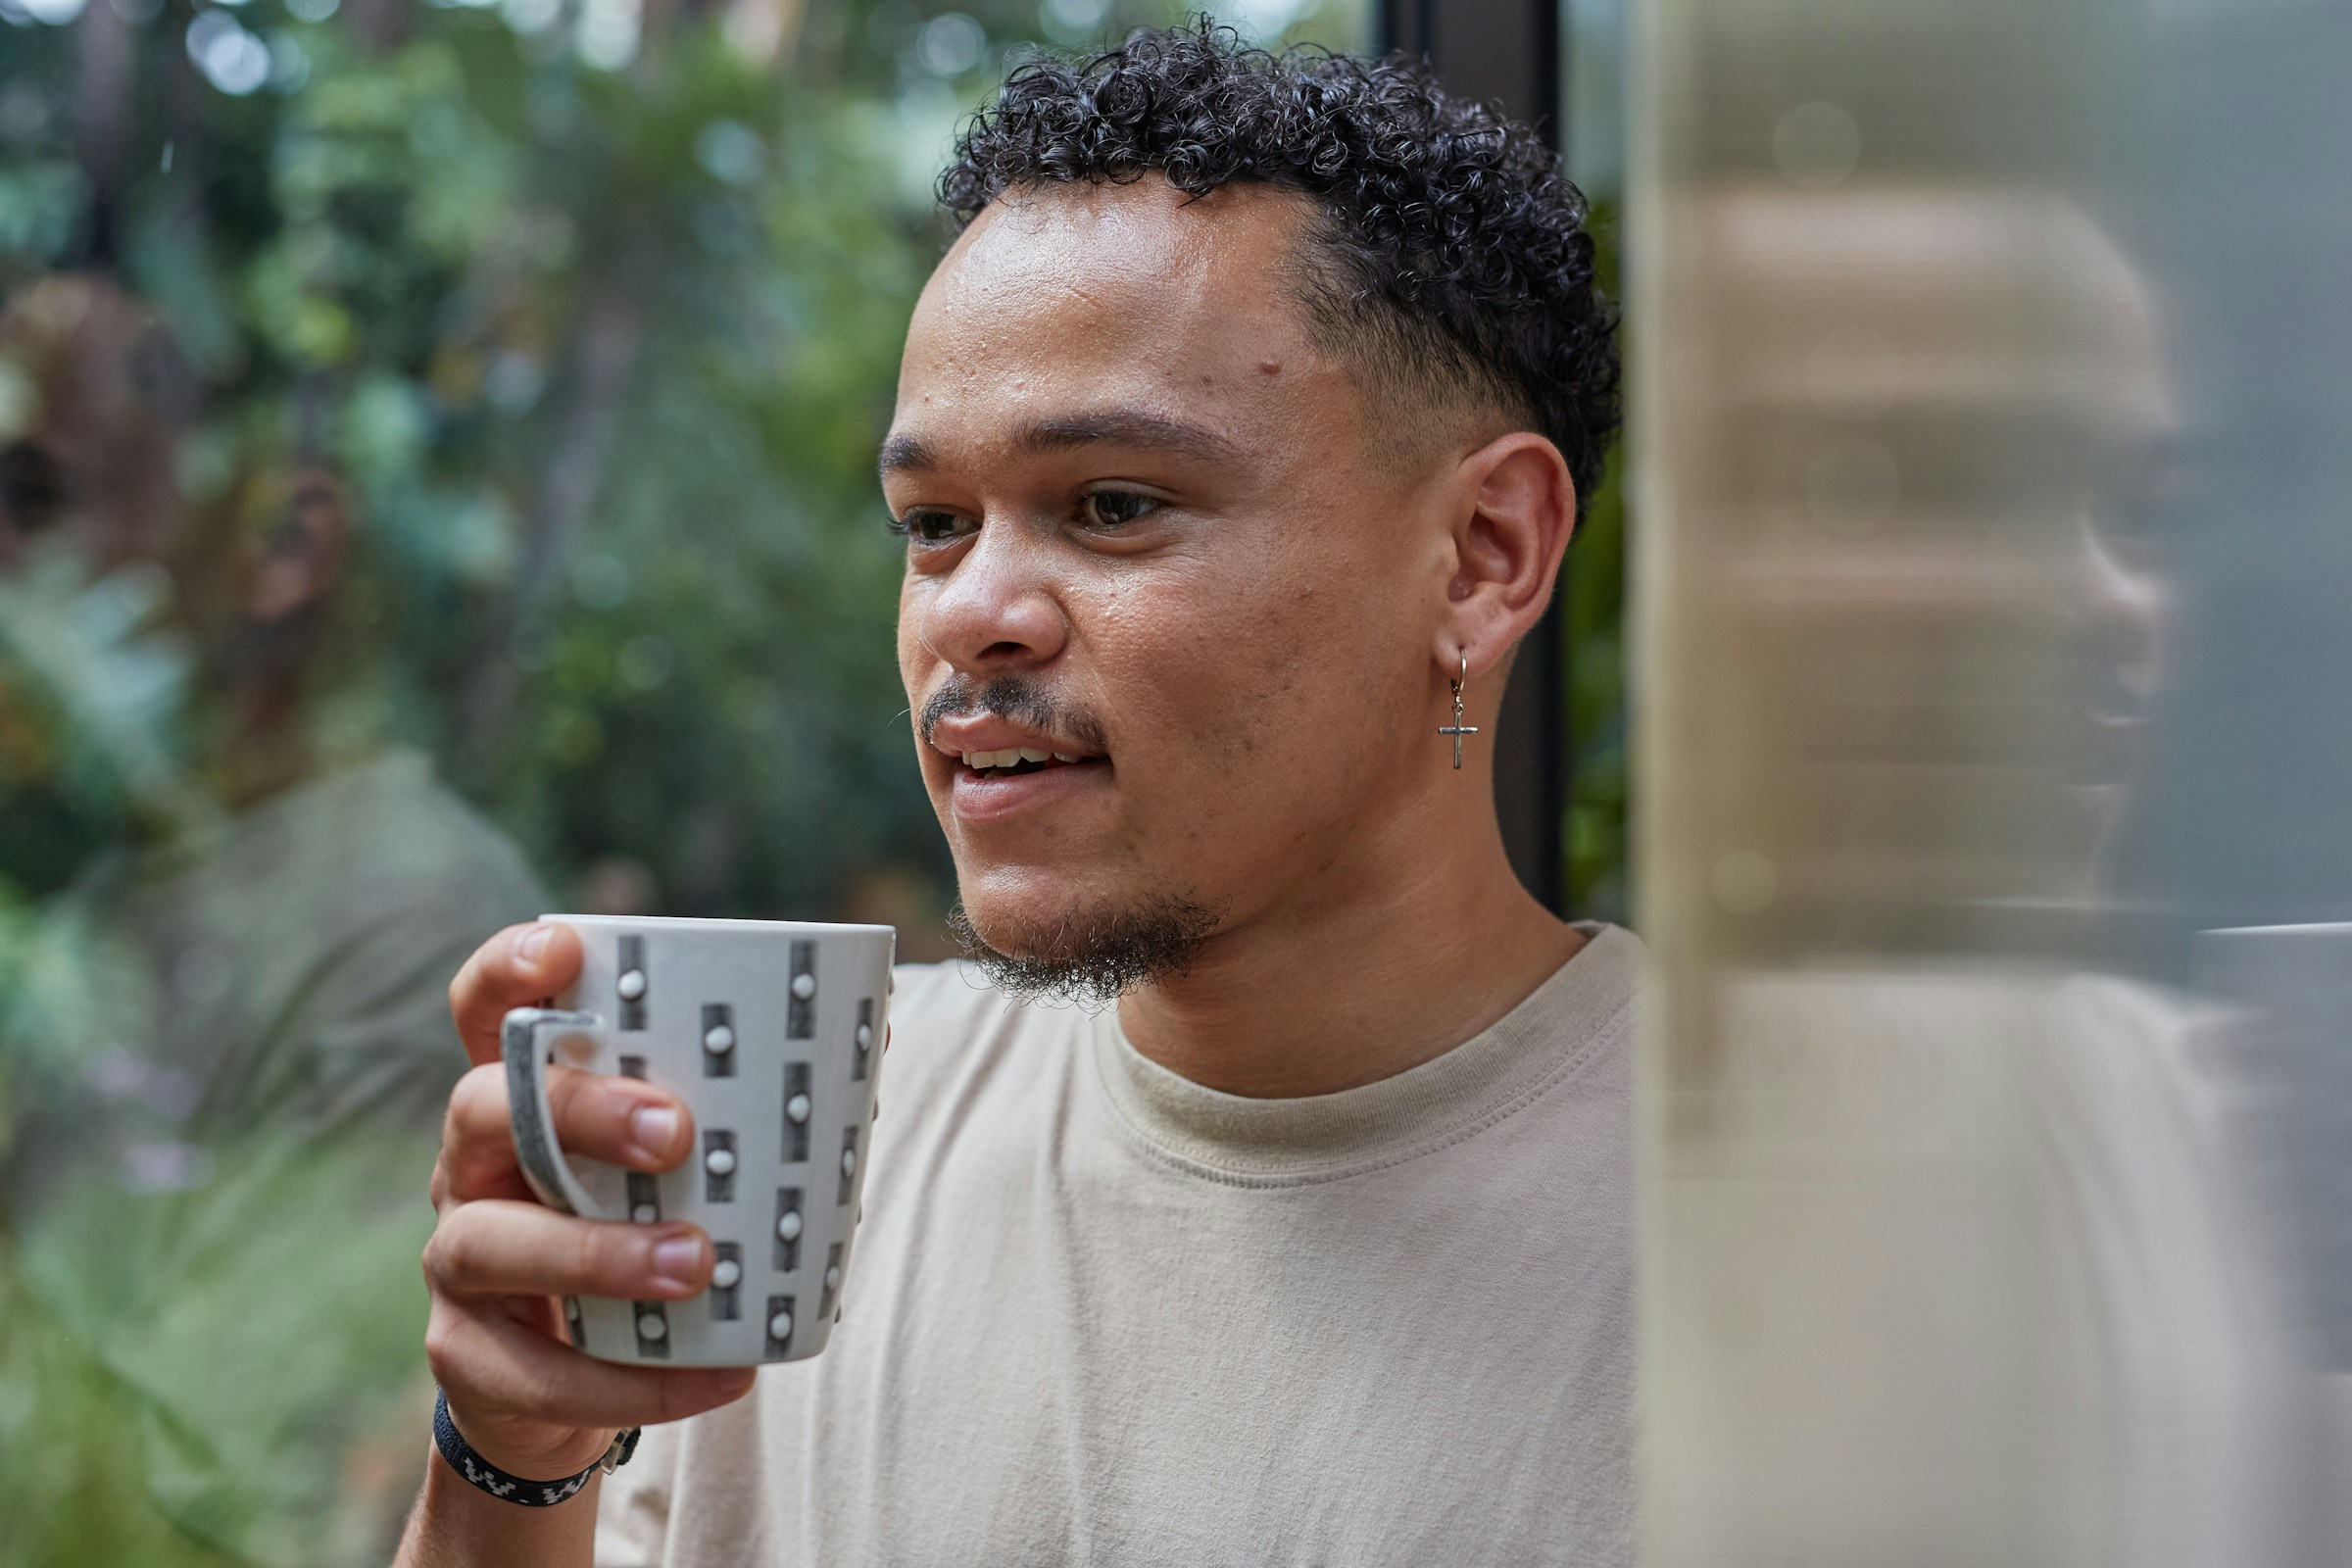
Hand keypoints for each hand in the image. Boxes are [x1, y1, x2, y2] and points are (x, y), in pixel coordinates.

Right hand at [424, 922, 756, 1480]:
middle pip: (484, 1108)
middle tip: (676, 1133)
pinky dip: (632, 1381)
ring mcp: (458, 1259)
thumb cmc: (644, 1227)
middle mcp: (473, 1163)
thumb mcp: (684, 1160)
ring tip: (696, 1264)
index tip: (566, 950)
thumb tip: (872, 1038)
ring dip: (597, 1252)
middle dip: (578, 1111)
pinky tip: (719, 1376)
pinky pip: (538, 1371)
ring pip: (490, 1241)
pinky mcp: (469, 1356)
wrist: (569, 1381)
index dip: (510, 970)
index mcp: (523, 1094)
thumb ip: (749, 1103)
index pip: (488, 1009)